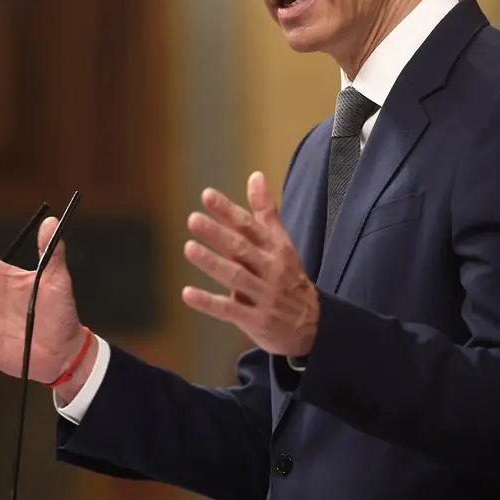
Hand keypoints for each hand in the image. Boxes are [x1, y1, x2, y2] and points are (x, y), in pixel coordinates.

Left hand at [182, 171, 319, 356]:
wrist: (311, 324)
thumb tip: (255, 175)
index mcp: (275, 249)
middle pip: (242, 249)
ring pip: (236, 277)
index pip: (250, 226)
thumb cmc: (288, 277)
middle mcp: (270, 269)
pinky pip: (230, 310)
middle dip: (218, 234)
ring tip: (189, 248)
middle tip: (193, 219)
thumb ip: (265, 211)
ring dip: (212, 263)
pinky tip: (187, 293)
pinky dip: (208, 303)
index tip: (207, 196)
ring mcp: (263, 295)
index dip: (228, 211)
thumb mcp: (281, 243)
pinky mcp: (255, 320)